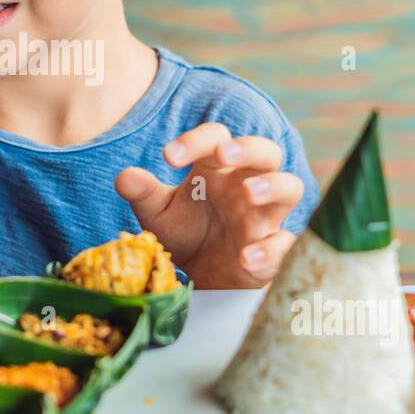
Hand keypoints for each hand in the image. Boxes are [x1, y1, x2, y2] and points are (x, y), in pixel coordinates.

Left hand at [114, 122, 305, 288]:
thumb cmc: (185, 231)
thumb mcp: (157, 213)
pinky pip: (285, 243)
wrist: (201, 276)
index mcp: (217, 168)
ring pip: (290, 187)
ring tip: (249, 193)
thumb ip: (143, 193)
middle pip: (265, 152)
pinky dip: (270, 249)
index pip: (217, 138)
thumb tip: (124, 178)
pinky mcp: (273, 249)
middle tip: (223, 154)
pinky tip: (247, 257)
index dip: (196, 140)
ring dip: (273, 186)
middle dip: (248, 148)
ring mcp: (264, 215)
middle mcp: (246, 184)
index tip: (169, 156)